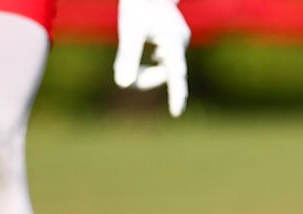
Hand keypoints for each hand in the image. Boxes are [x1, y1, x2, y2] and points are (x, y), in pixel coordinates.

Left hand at [113, 0, 190, 115]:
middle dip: (144, 77)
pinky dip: (148, 63)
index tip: (176, 112)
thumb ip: (127, 57)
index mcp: (174, 40)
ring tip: (127, 60)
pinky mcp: (173, 41)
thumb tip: (122, 85)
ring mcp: (178, 42)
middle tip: (123, 75)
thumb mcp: (129, 29)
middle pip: (165, 74)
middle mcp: (180, 43)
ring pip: (162, 68)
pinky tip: (141, 48)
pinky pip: (162, 61)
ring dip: (144, 69)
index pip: (176, 73)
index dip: (176, 94)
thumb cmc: (138, 3)